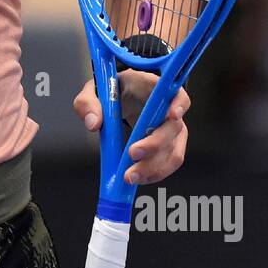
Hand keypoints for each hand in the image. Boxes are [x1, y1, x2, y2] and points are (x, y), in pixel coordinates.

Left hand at [73, 71, 189, 184]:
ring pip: (173, 151)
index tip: (172, 115)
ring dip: (155, 167)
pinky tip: (138, 178)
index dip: (179, 104)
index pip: (176, 94)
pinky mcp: (168, 146)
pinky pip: (168, 163)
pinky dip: (154, 173)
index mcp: (154, 89)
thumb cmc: (112, 92)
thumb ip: (88, 103)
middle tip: (132, 154)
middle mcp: (169, 110)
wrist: (121, 99)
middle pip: (173, 129)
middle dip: (154, 144)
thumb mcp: (94, 91)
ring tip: (130, 176)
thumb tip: (93, 124)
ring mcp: (172, 130)